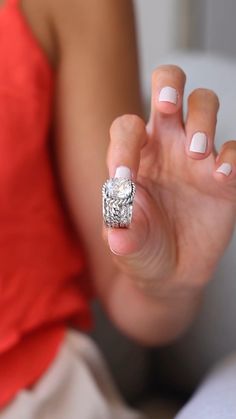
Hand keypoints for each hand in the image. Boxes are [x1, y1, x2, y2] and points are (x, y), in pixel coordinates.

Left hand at [104, 65, 235, 298]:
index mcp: (134, 156)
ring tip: (197, 153)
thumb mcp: (127, 245)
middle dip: (169, 86)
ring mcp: (196, 157)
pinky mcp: (224, 176)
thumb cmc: (143, 249)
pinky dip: (233, 155)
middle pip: (168, 87)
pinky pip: (235, 149)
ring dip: (203, 118)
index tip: (124, 177)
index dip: (123, 143)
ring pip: (204, 104)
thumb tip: (119, 236)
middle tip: (168, 105)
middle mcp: (165, 147)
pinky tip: (221, 175)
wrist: (172, 272)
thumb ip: (122, 234)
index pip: (126, 127)